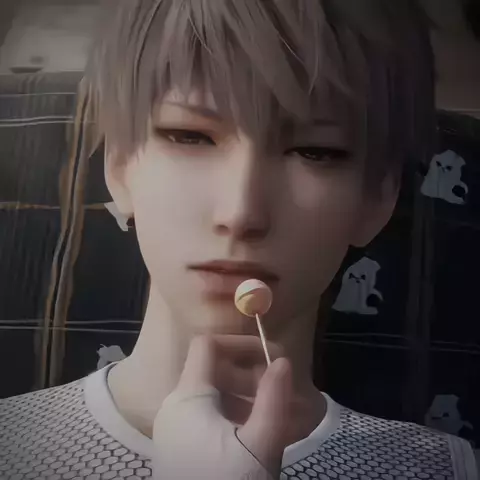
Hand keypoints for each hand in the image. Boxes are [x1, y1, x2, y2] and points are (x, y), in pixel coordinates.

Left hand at [152, 335, 293, 479]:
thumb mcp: (259, 446)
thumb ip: (273, 400)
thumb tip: (283, 361)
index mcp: (188, 398)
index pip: (207, 345)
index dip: (239, 343)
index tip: (270, 356)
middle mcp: (174, 405)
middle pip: (211, 369)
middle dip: (248, 374)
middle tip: (278, 391)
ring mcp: (173, 426)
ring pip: (210, 394)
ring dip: (243, 396)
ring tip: (271, 414)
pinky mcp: (177, 445)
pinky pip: (205, 415)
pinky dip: (230, 414)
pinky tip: (252, 434)